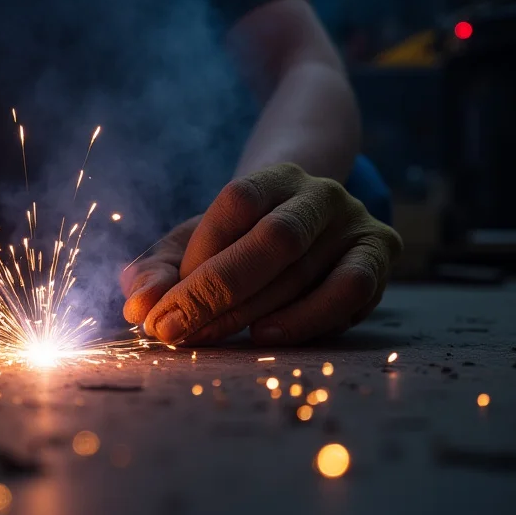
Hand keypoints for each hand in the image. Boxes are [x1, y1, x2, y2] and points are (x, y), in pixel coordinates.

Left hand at [120, 163, 401, 345]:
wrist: (309, 232)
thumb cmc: (237, 245)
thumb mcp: (192, 249)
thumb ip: (157, 271)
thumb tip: (138, 305)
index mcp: (273, 177)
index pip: (238, 199)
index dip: (202, 247)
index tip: (165, 295)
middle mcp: (319, 194)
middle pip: (272, 237)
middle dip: (214, 290)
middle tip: (172, 330)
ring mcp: (355, 223)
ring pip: (304, 269)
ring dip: (250, 312)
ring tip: (207, 337)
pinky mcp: (378, 258)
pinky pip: (348, 291)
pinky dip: (305, 319)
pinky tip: (266, 336)